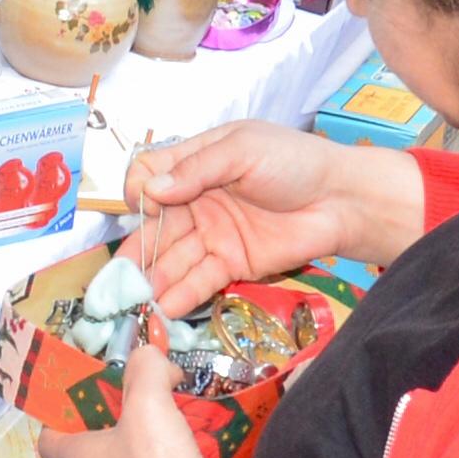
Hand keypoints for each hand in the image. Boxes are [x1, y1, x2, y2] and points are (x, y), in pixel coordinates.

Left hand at [37, 330, 219, 457]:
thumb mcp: (149, 404)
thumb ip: (146, 369)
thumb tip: (148, 355)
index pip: (49, 439)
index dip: (59, 415)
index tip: (84, 395)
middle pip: (92, 448)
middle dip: (114, 420)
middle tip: (140, 397)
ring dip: (144, 442)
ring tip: (172, 418)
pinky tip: (191, 449)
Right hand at [124, 120, 421, 312]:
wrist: (343, 199)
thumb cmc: (295, 161)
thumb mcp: (243, 149)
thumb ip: (196, 169)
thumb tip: (150, 191)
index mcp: (197, 163)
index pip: (149, 178)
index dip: (141, 194)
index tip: (146, 207)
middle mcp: (198, 200)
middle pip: (155, 227)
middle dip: (135, 253)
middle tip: (116, 280)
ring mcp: (213, 234)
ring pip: (173, 258)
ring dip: (153, 280)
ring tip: (134, 302)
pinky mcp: (232, 264)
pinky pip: (200, 280)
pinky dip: (181, 294)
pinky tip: (163, 308)